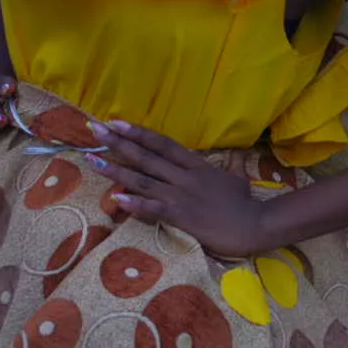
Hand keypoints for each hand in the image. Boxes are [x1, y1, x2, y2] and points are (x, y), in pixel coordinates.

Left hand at [87, 120, 270, 257]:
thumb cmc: (244, 203)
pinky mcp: (180, 217)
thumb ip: (217, 169)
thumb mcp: (232, 178)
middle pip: (147, 156)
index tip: (116, 122)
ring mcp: (181, 196)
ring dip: (116, 169)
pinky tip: (115, 198)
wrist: (255, 225)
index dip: (139, 132)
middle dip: (118, 143)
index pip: (163, 144)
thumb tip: (212, 162)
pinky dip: (133, 202)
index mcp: (196, 165)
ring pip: (143, 179)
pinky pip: (152, 208)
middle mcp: (184, 177)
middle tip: (94, 129)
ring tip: (92, 159)